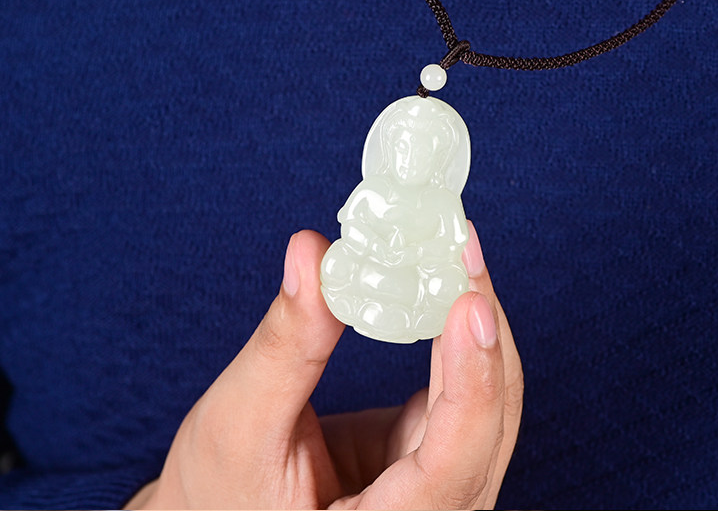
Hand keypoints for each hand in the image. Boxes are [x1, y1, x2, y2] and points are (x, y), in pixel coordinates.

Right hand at [125, 224, 522, 509]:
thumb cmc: (214, 498)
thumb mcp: (237, 427)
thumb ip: (285, 346)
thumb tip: (313, 252)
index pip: (449, 471)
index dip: (470, 384)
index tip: (469, 303)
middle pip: (487, 427)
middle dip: (481, 331)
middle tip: (460, 248)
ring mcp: (437, 489)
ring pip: (484, 404)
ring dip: (473, 325)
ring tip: (454, 252)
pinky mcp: (427, 454)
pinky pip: (457, 391)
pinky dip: (452, 335)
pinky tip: (439, 285)